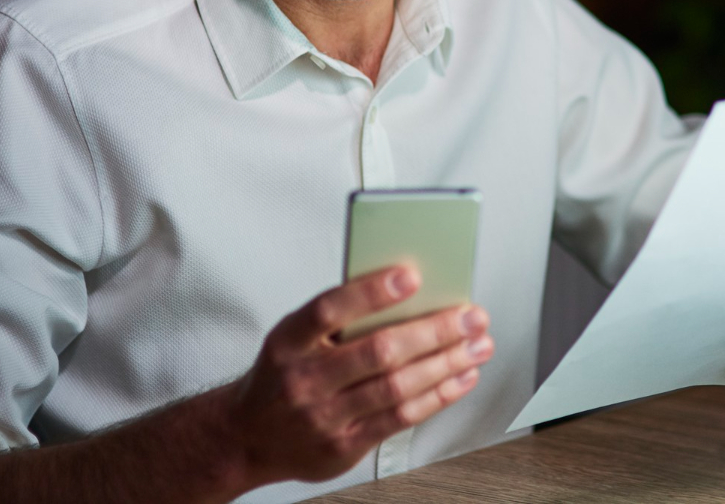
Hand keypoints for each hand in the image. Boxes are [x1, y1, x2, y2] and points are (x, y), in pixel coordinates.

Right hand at [227, 266, 492, 485]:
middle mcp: (303, 380)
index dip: (371, 292)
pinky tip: (460, 378)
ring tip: (477, 345)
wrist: (247, 436)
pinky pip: (400, 418)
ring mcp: (323, 418)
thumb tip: (407, 290)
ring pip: (396, 387)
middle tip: (471, 316)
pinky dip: (437, 396)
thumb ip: (338, 316)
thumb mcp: (292, 338)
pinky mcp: (344, 447)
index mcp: (287, 342)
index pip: (328, 310)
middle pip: (378, 351)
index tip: (411, 276)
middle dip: (434, 331)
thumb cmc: (282, 374)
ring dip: (446, 364)